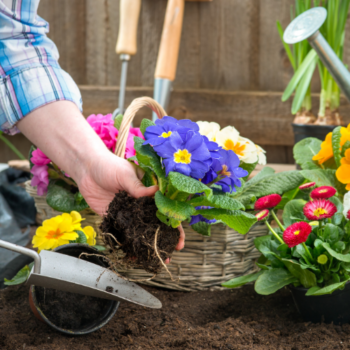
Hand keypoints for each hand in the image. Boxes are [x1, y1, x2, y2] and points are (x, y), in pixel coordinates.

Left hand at [17, 101, 184, 257]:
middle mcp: (141, 204)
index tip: (179, 236)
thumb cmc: (109, 166)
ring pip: (141, 231)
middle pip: (156, 223)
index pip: (165, 208)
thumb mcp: (125, 174)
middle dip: (164, 239)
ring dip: (147, 245)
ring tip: (153, 260)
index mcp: (148, 192)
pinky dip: (128, 245)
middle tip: (169, 253)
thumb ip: (138, 187)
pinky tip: (133, 256)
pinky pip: (123, 233)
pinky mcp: (115, 218)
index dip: (174, 223)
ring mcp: (129, 213)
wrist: (86, 169)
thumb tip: (156, 191)